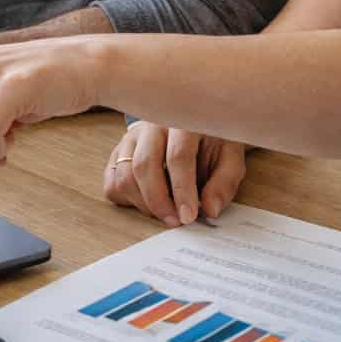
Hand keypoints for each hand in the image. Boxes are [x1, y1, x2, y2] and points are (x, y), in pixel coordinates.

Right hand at [104, 123, 247, 227]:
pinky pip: (111, 181)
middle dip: (158, 201)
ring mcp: (130, 138)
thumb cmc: (210, 142)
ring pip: (124, 175)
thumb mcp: (228, 157)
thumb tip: (210, 209)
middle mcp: (151, 125)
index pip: (177, 155)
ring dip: (143, 203)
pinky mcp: (117, 152)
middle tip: (174, 221)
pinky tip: (148, 201)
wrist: (189, 124)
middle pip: (144, 164)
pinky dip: (126, 200)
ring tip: (165, 212)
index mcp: (182, 121)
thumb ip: (224, 182)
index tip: (189, 216)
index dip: (183, 190)